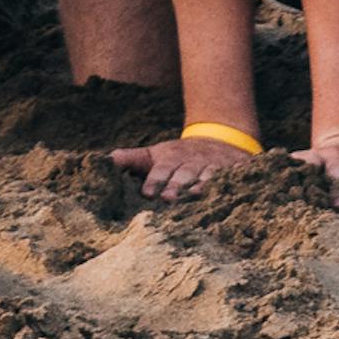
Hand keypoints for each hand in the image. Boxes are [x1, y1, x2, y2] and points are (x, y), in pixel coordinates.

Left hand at [114, 131, 256, 200]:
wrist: (220, 140)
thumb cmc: (178, 156)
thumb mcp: (155, 155)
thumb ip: (131, 160)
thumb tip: (104, 160)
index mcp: (171, 158)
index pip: (161, 169)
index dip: (155, 180)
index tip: (148, 193)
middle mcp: (193, 161)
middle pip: (183, 173)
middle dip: (176, 185)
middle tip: (168, 198)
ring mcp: (214, 165)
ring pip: (208, 175)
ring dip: (201, 185)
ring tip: (195, 196)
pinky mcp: (234, 169)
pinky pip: (233, 176)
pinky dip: (231, 182)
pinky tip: (228, 191)